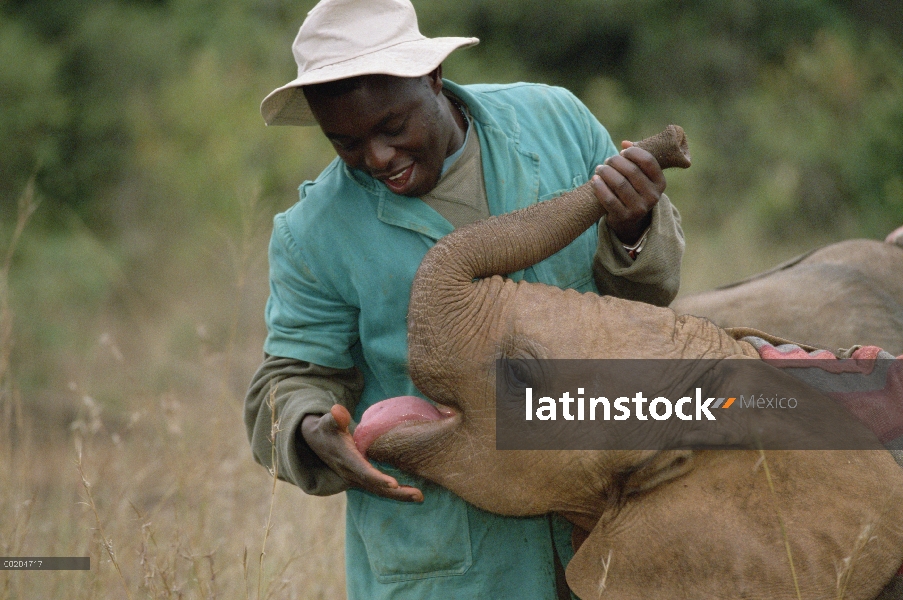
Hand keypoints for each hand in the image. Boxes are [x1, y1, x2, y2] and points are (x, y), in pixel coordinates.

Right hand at [301, 405, 423, 501]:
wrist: (316, 443)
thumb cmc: (326, 429)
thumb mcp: (328, 422)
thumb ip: (335, 418)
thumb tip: (337, 410)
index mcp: (346, 460)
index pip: (363, 472)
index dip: (378, 478)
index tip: (393, 483)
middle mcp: (352, 473)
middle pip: (376, 486)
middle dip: (396, 493)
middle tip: (418, 495)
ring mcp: (357, 478)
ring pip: (379, 490)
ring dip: (400, 495)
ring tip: (420, 496)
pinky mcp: (362, 478)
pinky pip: (380, 488)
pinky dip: (396, 492)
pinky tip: (413, 493)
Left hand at [590, 140, 666, 244]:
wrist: (629, 219)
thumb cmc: (633, 189)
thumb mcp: (640, 176)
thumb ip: (635, 158)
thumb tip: (625, 143)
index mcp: (660, 183)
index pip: (648, 161)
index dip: (633, 152)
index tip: (622, 152)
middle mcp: (653, 197)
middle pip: (631, 171)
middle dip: (616, 161)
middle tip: (607, 160)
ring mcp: (639, 209)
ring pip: (619, 184)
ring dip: (606, 172)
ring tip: (600, 168)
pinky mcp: (624, 217)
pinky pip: (609, 199)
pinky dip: (599, 187)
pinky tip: (595, 179)